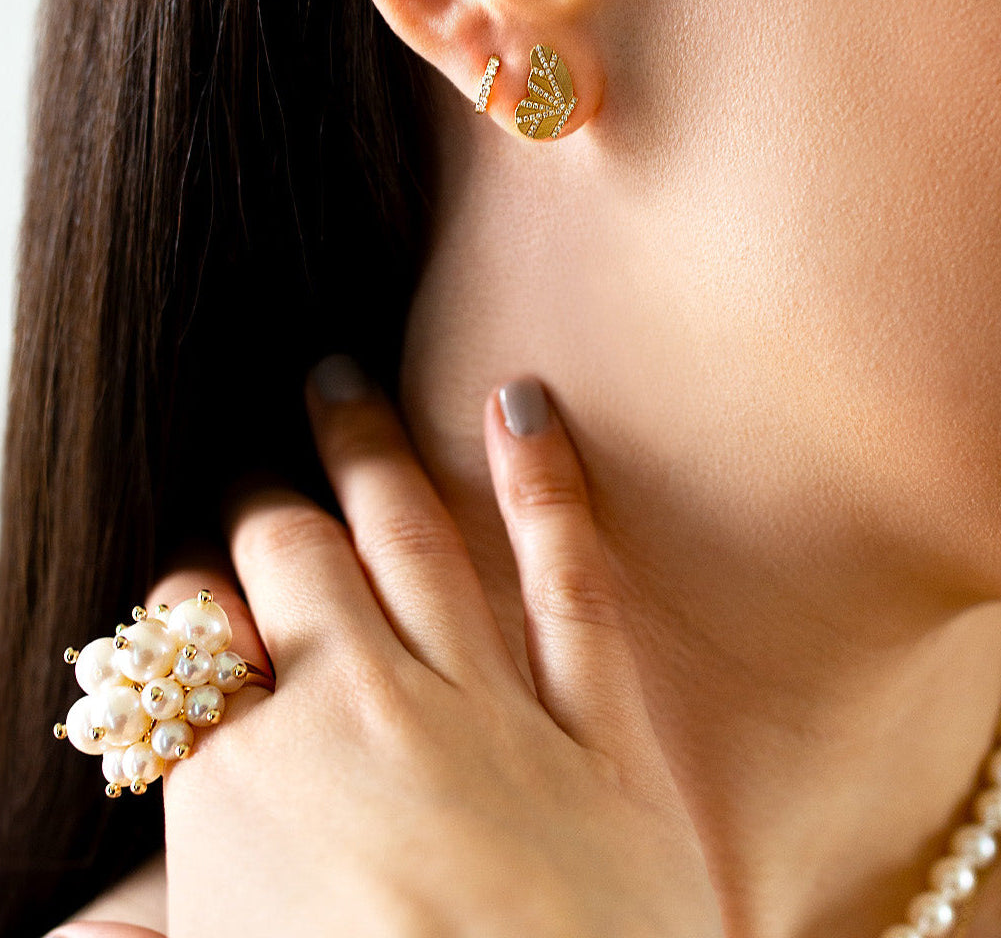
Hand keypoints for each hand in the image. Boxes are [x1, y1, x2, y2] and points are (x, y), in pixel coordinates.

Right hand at [152, 370, 721, 936]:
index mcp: (249, 783)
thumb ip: (149, 936)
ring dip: (363, 449)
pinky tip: (520, 402)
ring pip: (407, 538)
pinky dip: (544, 485)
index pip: (181, 644)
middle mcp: (357, 711)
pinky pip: (570, 579)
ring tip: (337, 379)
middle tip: (250, 478)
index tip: (185, 596)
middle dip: (256, 509)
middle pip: (284, 560)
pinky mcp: (599, 729)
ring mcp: (486, 707)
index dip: (175, 608)